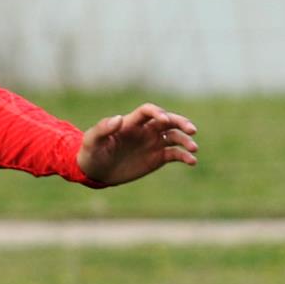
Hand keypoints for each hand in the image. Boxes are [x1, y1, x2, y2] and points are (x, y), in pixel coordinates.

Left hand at [77, 103, 199, 186]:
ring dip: (186, 141)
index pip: (148, 111)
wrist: (95, 172)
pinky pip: (175, 154)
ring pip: (175, 137)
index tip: (164, 120)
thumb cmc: (91, 153)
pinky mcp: (157, 157)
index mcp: (131, 123)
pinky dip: (185, 156)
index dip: (157, 113)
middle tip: (191, 130)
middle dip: (181, 122)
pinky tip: (192, 161)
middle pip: (168, 120)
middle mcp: (146, 130)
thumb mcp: (91, 141)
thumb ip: (102, 129)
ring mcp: (153, 143)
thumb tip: (118, 119)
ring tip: (193, 148)